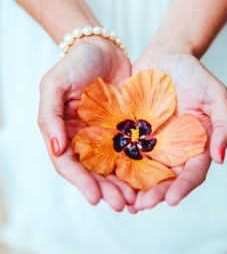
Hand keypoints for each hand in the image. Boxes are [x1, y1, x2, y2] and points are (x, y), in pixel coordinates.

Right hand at [37, 37, 134, 210]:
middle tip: (123, 205)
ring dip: (124, 186)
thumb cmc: (75, 64)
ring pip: (115, 168)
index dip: (81, 184)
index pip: (69, 165)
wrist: (104, 48)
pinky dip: (140, 168)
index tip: (96, 199)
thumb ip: (49, 115)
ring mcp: (108, 137)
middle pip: (94, 173)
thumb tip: (55, 148)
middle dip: (107, 191)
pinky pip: (134, 153)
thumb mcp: (54, 84)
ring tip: (137, 201)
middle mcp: (85, 141)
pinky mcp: (129, 131)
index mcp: (64, 134)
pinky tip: (150, 181)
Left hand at [129, 52, 226, 210]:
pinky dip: (117, 170)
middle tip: (142, 205)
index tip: (171, 200)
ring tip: (125, 202)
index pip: (193, 172)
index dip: (184, 187)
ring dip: (135, 190)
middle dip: (155, 194)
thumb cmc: (195, 74)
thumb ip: (224, 124)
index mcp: (197, 146)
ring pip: (144, 173)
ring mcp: (151, 145)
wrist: (166, 55)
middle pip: (167, 179)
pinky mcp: (130, 136)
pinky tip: (107, 180)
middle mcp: (175, 151)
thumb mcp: (216, 95)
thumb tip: (221, 157)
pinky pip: (123, 156)